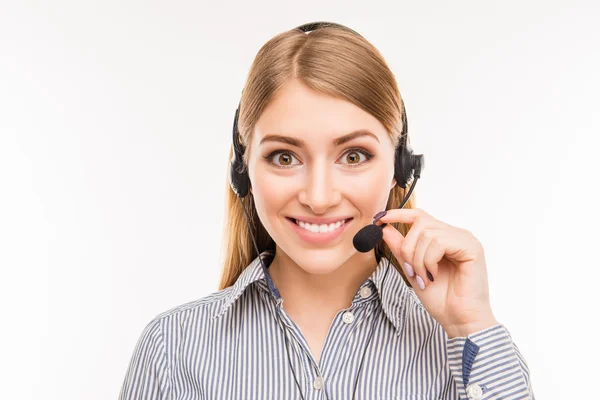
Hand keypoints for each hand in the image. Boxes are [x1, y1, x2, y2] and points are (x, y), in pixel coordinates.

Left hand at [375, 208, 497, 337]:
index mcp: (444, 238)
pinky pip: (439, 242)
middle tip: (411, 271)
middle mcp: (456, 235)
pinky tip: (434, 276)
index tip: (379, 219)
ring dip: (418, 259)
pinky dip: (429, 261)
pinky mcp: (472, 248)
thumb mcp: (412, 270)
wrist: (460, 321)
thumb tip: (384, 227)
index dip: (398, 214)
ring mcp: (465, 240)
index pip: (420, 216)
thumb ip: (401, 248)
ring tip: (424, 278)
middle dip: (407, 248)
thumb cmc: (441, 299)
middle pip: (420, 223)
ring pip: (427, 233)